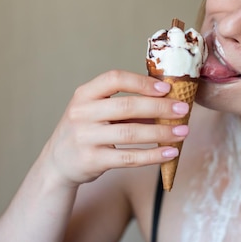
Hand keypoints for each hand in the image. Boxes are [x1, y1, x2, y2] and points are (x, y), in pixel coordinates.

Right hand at [43, 70, 189, 186]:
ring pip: (131, 133)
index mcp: (84, 94)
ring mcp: (85, 137)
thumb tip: (166, 100)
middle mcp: (82, 113)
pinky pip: (129, 158)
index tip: (166, 88)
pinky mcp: (92, 160)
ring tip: (182, 132)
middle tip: (183, 109)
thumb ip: (123, 104)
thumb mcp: (95, 111)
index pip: (114, 78)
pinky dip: (153, 155)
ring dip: (161, 132)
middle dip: (160, 107)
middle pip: (127, 105)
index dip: (142, 82)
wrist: (57, 163)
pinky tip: (170, 153)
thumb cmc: (86, 130)